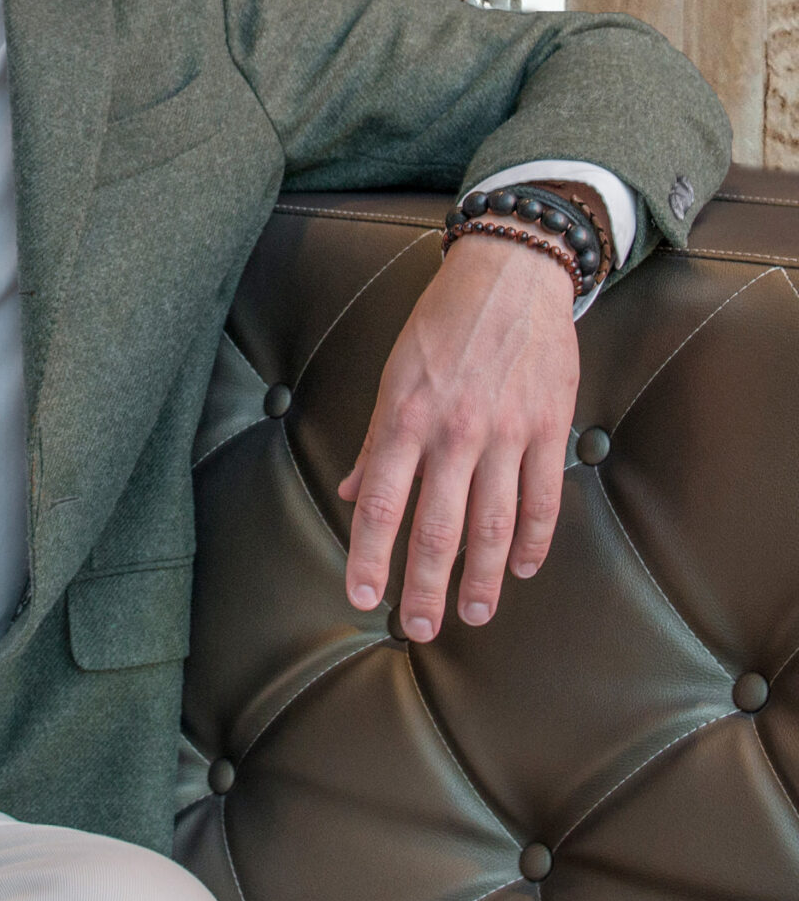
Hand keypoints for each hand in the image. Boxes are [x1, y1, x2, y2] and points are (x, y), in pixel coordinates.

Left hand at [337, 231, 578, 639]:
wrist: (512, 272)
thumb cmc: (444, 321)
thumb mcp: (394, 372)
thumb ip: (377, 440)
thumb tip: (352, 493)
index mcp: (407, 417)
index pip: (380, 503)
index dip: (368, 556)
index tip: (363, 596)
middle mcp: (455, 431)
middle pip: (438, 528)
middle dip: (425, 587)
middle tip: (419, 628)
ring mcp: (506, 432)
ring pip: (494, 525)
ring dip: (483, 579)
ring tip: (473, 613)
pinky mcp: (549, 428)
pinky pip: (543, 499)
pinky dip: (534, 541)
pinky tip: (524, 567)